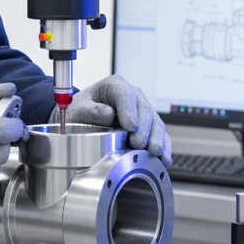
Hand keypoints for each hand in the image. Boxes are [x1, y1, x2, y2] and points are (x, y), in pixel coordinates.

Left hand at [57, 75, 171, 165]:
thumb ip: (92, 110)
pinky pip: (160, 134)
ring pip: (156, 122)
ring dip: (156, 138)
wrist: (84, 118)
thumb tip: (109, 113)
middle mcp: (133, 95)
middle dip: (144, 129)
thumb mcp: (80, 108)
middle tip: (138, 144)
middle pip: (144, 109)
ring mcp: (143, 109)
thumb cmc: (82, 111)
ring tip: (153, 152)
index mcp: (114, 85)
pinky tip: (163, 158)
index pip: (125, 95)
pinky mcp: (149, 124)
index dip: (129, 111)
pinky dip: (163, 146)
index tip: (130, 127)